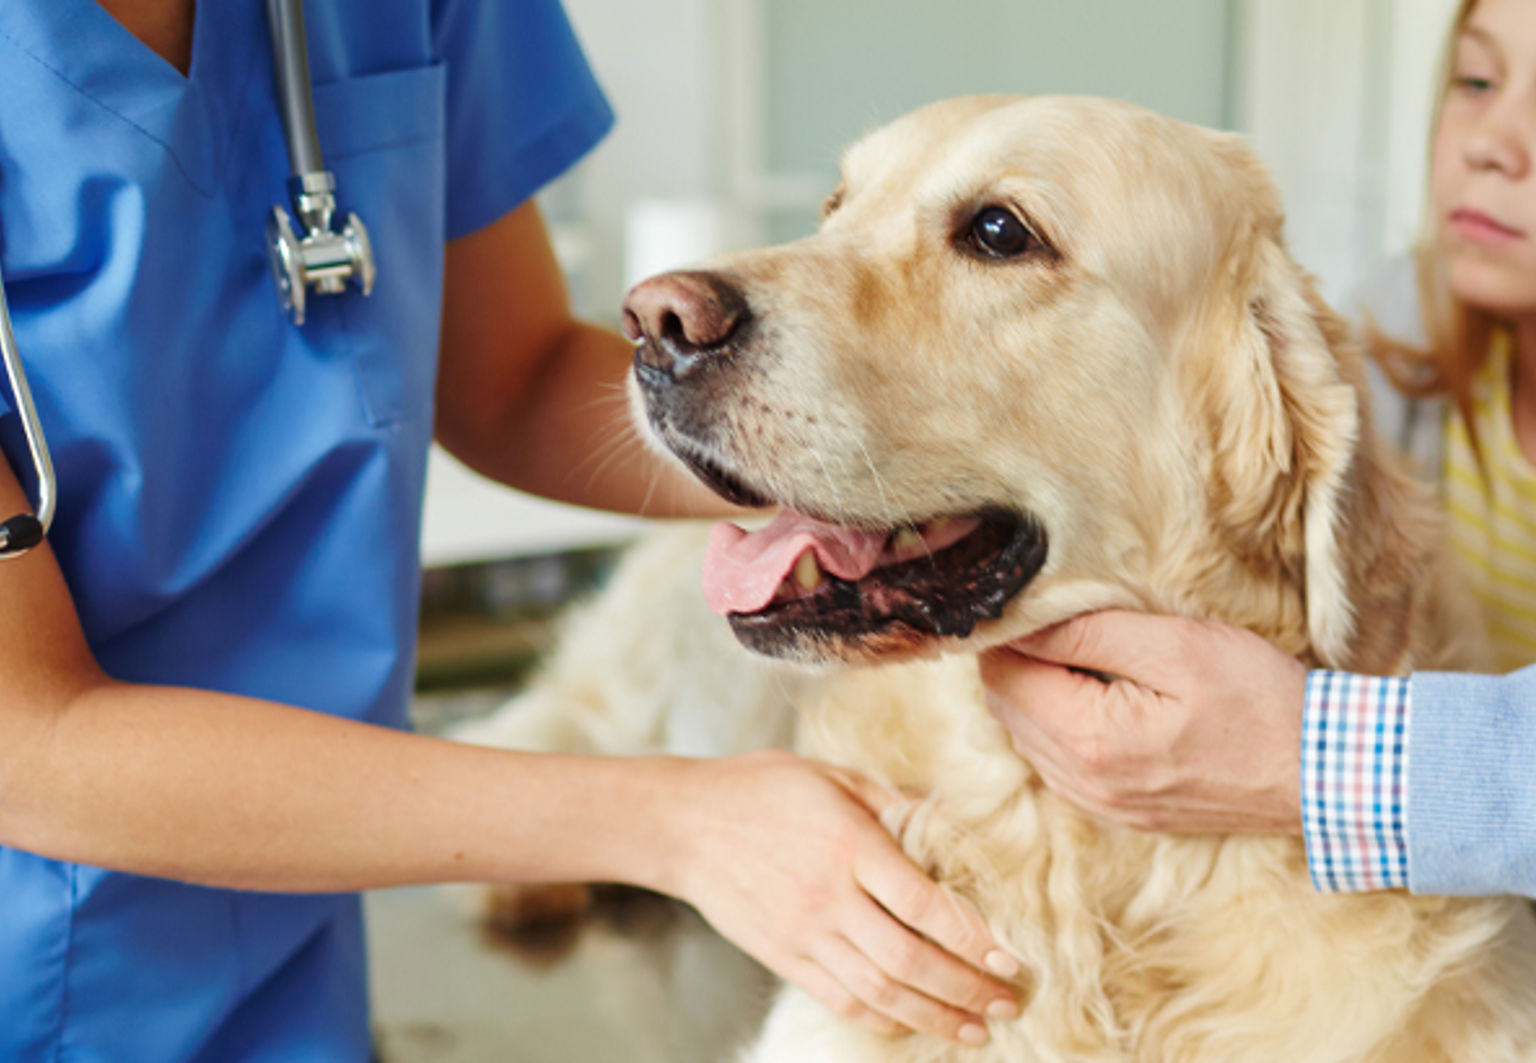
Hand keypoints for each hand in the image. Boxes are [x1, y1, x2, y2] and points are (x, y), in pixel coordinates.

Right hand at [661, 751, 1020, 1043]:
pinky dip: (884, 1018)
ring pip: (881, 992)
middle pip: (910, 960)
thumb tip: (952, 819)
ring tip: (975, 1028)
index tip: (1011, 958)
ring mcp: (804, 933)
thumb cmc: (762, 789)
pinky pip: (842, 1000)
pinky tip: (915, 1022)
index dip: (973, 938)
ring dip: (936, 1015)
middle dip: (967, 989)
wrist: (683, 824)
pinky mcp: (783, 957)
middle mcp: (829, 896)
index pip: (925, 904)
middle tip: (1008, 1003)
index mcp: (849, 844)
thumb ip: (893, 801)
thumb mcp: (833, 776)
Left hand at [978, 611, 1306, 834]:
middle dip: (1023, 660)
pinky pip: (1061, 762)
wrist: (1324, 773)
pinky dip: (1064, 724)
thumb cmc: (1259, 700)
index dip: (1012, 633)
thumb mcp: (1176, 646)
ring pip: (1029, 735)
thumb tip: (1025, 623)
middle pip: (1008, 707)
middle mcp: (1083, 783)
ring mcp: (1102, 804)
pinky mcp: (1122, 811)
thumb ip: (1090, 633)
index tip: (1038, 604)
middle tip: (1064, 621)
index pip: (1003, 677)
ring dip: (1041, 692)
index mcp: (1089, 741)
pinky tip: (1104, 697)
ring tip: (1089, 655)